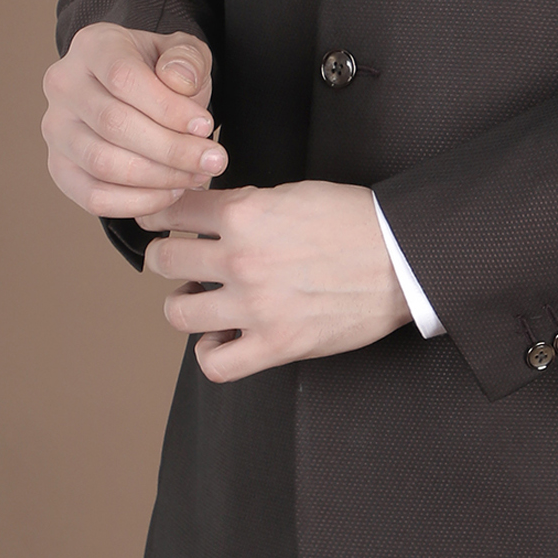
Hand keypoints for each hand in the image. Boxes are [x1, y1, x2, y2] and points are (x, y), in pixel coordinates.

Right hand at [42, 23, 225, 217]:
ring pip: (103, 164)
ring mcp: (56, 129)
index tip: (206, 126)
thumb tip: (179, 81)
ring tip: (195, 175)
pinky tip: (171, 192)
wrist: (134, 89)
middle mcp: (64, 85)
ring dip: (158, 177)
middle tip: (212, 160)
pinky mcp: (59, 167)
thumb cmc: (161, 70)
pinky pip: (93, 196)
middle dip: (172, 149)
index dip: (168, 108)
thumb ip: (187, 59)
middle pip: (114, 124)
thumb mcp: (183, 51)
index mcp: (92, 46)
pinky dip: (137, 202)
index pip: (123, 78)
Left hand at [137, 182, 413, 380]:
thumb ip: (248, 205)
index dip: (161, 215)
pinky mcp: (275, 345)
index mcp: (246, 215)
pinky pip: (215, 363)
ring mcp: (255, 307)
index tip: (156, 221)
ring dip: (183, 304)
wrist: (401, 257)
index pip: (176, 211)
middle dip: (165, 257)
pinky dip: (211, 351)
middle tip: (174, 259)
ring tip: (200, 299)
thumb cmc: (355, 221)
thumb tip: (213, 216)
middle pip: (164, 261)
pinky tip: (223, 336)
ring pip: (178, 313)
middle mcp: (242, 260)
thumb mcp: (294, 193)